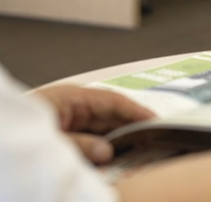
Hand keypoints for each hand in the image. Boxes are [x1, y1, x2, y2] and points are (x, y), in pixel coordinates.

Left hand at [35, 84, 155, 163]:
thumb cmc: (13, 132)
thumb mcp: (50, 140)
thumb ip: (80, 145)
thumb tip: (107, 152)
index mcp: (71, 97)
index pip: (113, 101)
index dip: (136, 111)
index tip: (154, 121)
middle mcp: (72, 105)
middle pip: (109, 115)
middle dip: (129, 127)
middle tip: (150, 139)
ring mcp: (67, 119)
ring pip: (100, 128)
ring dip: (115, 139)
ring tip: (135, 149)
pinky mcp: (62, 132)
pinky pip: (89, 137)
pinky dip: (101, 145)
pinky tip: (111, 155)